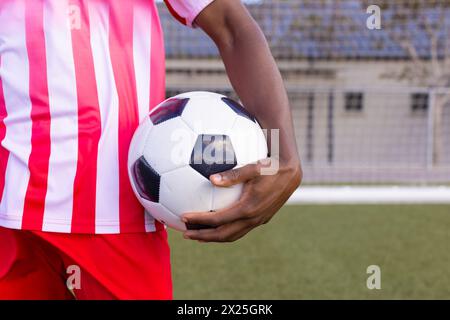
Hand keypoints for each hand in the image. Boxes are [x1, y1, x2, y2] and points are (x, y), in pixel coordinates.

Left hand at [182, 158, 301, 242]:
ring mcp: (258, 221)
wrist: (292, 173)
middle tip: (185, 234)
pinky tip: (217, 225)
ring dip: (213, 237)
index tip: (184, 218)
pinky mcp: (262, 219)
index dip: (199, 221)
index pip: (218, 220)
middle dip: (203, 236)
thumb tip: (211, 178)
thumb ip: (233, 175)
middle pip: (223, 234)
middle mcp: (253, 218)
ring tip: (197, 235)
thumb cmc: (271, 166)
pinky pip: (240, 230)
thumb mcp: (253, 167)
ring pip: (232, 235)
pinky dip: (225, 231)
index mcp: (248, 208)